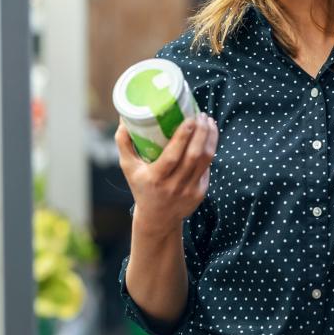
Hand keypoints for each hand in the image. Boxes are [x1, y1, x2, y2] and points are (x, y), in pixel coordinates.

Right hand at [114, 114, 218, 232]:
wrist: (157, 218)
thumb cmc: (141, 186)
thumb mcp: (128, 167)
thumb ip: (123, 142)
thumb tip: (125, 117)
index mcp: (154, 179)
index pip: (172, 156)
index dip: (183, 137)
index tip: (190, 118)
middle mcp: (173, 186)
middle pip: (193, 156)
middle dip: (201, 133)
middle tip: (201, 115)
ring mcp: (189, 191)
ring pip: (205, 160)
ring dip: (210, 138)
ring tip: (208, 122)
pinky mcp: (200, 193)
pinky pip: (207, 168)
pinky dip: (209, 150)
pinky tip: (208, 137)